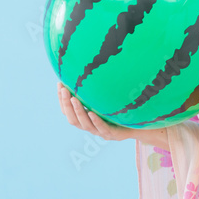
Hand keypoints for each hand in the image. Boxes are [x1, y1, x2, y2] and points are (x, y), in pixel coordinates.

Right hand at [56, 82, 170, 149]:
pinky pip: (102, 128)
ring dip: (78, 111)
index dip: (62, 99)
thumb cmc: (120, 108)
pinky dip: (95, 121)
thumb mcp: (106, 97)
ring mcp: (101, 132)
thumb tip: (89, 64)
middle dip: (66, 104)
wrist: (140, 124)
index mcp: (86, 119)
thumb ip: (96, 87)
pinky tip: (91, 112)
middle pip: (72, 118)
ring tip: (73, 98)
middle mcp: (91, 126)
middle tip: (64, 90)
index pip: (68, 111)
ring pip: (84, 124)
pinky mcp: (113, 134)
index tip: (59, 84)